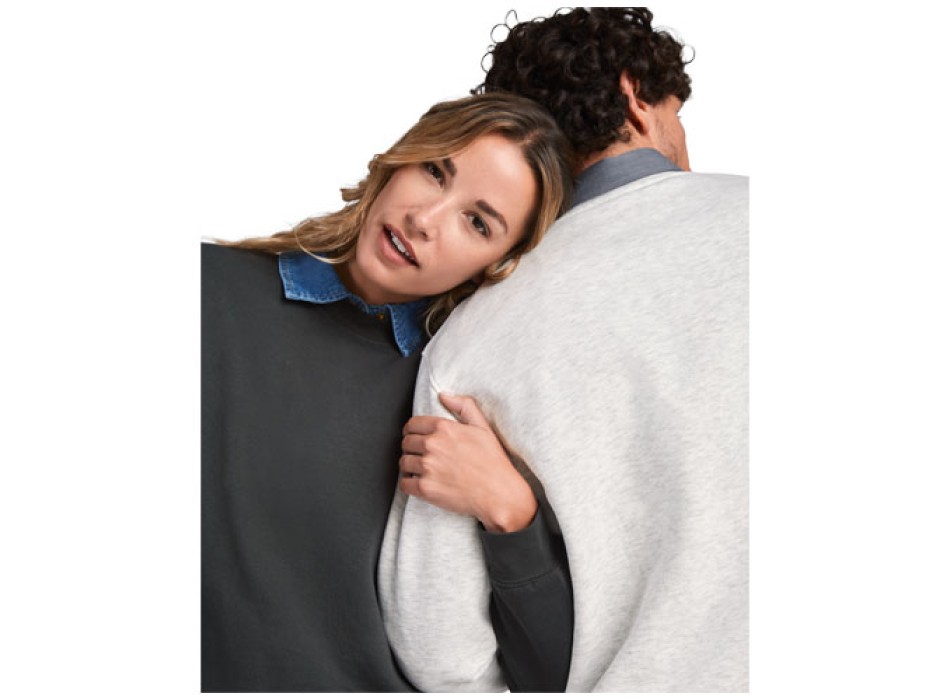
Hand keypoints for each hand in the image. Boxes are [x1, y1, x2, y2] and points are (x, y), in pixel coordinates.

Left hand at [399, 393, 537, 532]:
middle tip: (423, 455)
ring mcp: (427, 467)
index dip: (413, 431)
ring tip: (423, 470)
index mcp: (444, 428)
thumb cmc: (493, 462)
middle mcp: (433, 445)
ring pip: (403, 463)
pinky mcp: (425, 488)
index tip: (416, 438)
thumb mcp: (483, 428)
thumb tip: (444, 395)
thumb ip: (464, 406)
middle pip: (406, 443)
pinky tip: (421, 483)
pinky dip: (410, 484)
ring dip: (410, 466)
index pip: (412, 424)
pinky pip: (404, 483)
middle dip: (412, 448)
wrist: (499, 494)